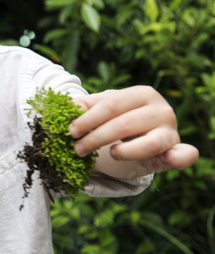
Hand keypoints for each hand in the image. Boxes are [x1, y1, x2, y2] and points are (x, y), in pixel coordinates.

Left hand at [70, 86, 198, 172]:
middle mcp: (160, 109)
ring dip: (124, 152)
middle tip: (77, 149)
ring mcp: (171, 129)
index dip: (88, 119)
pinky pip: (182, 154)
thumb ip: (85, 107)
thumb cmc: (118, 118)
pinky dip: (179, 157)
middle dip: (96, 138)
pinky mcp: (175, 149)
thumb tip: (70, 108)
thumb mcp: (102, 109)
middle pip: (124, 124)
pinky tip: (167, 160)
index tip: (69, 131)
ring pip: (148, 142)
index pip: (111, 105)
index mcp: (141, 93)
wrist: (142, 133)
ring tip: (110, 154)